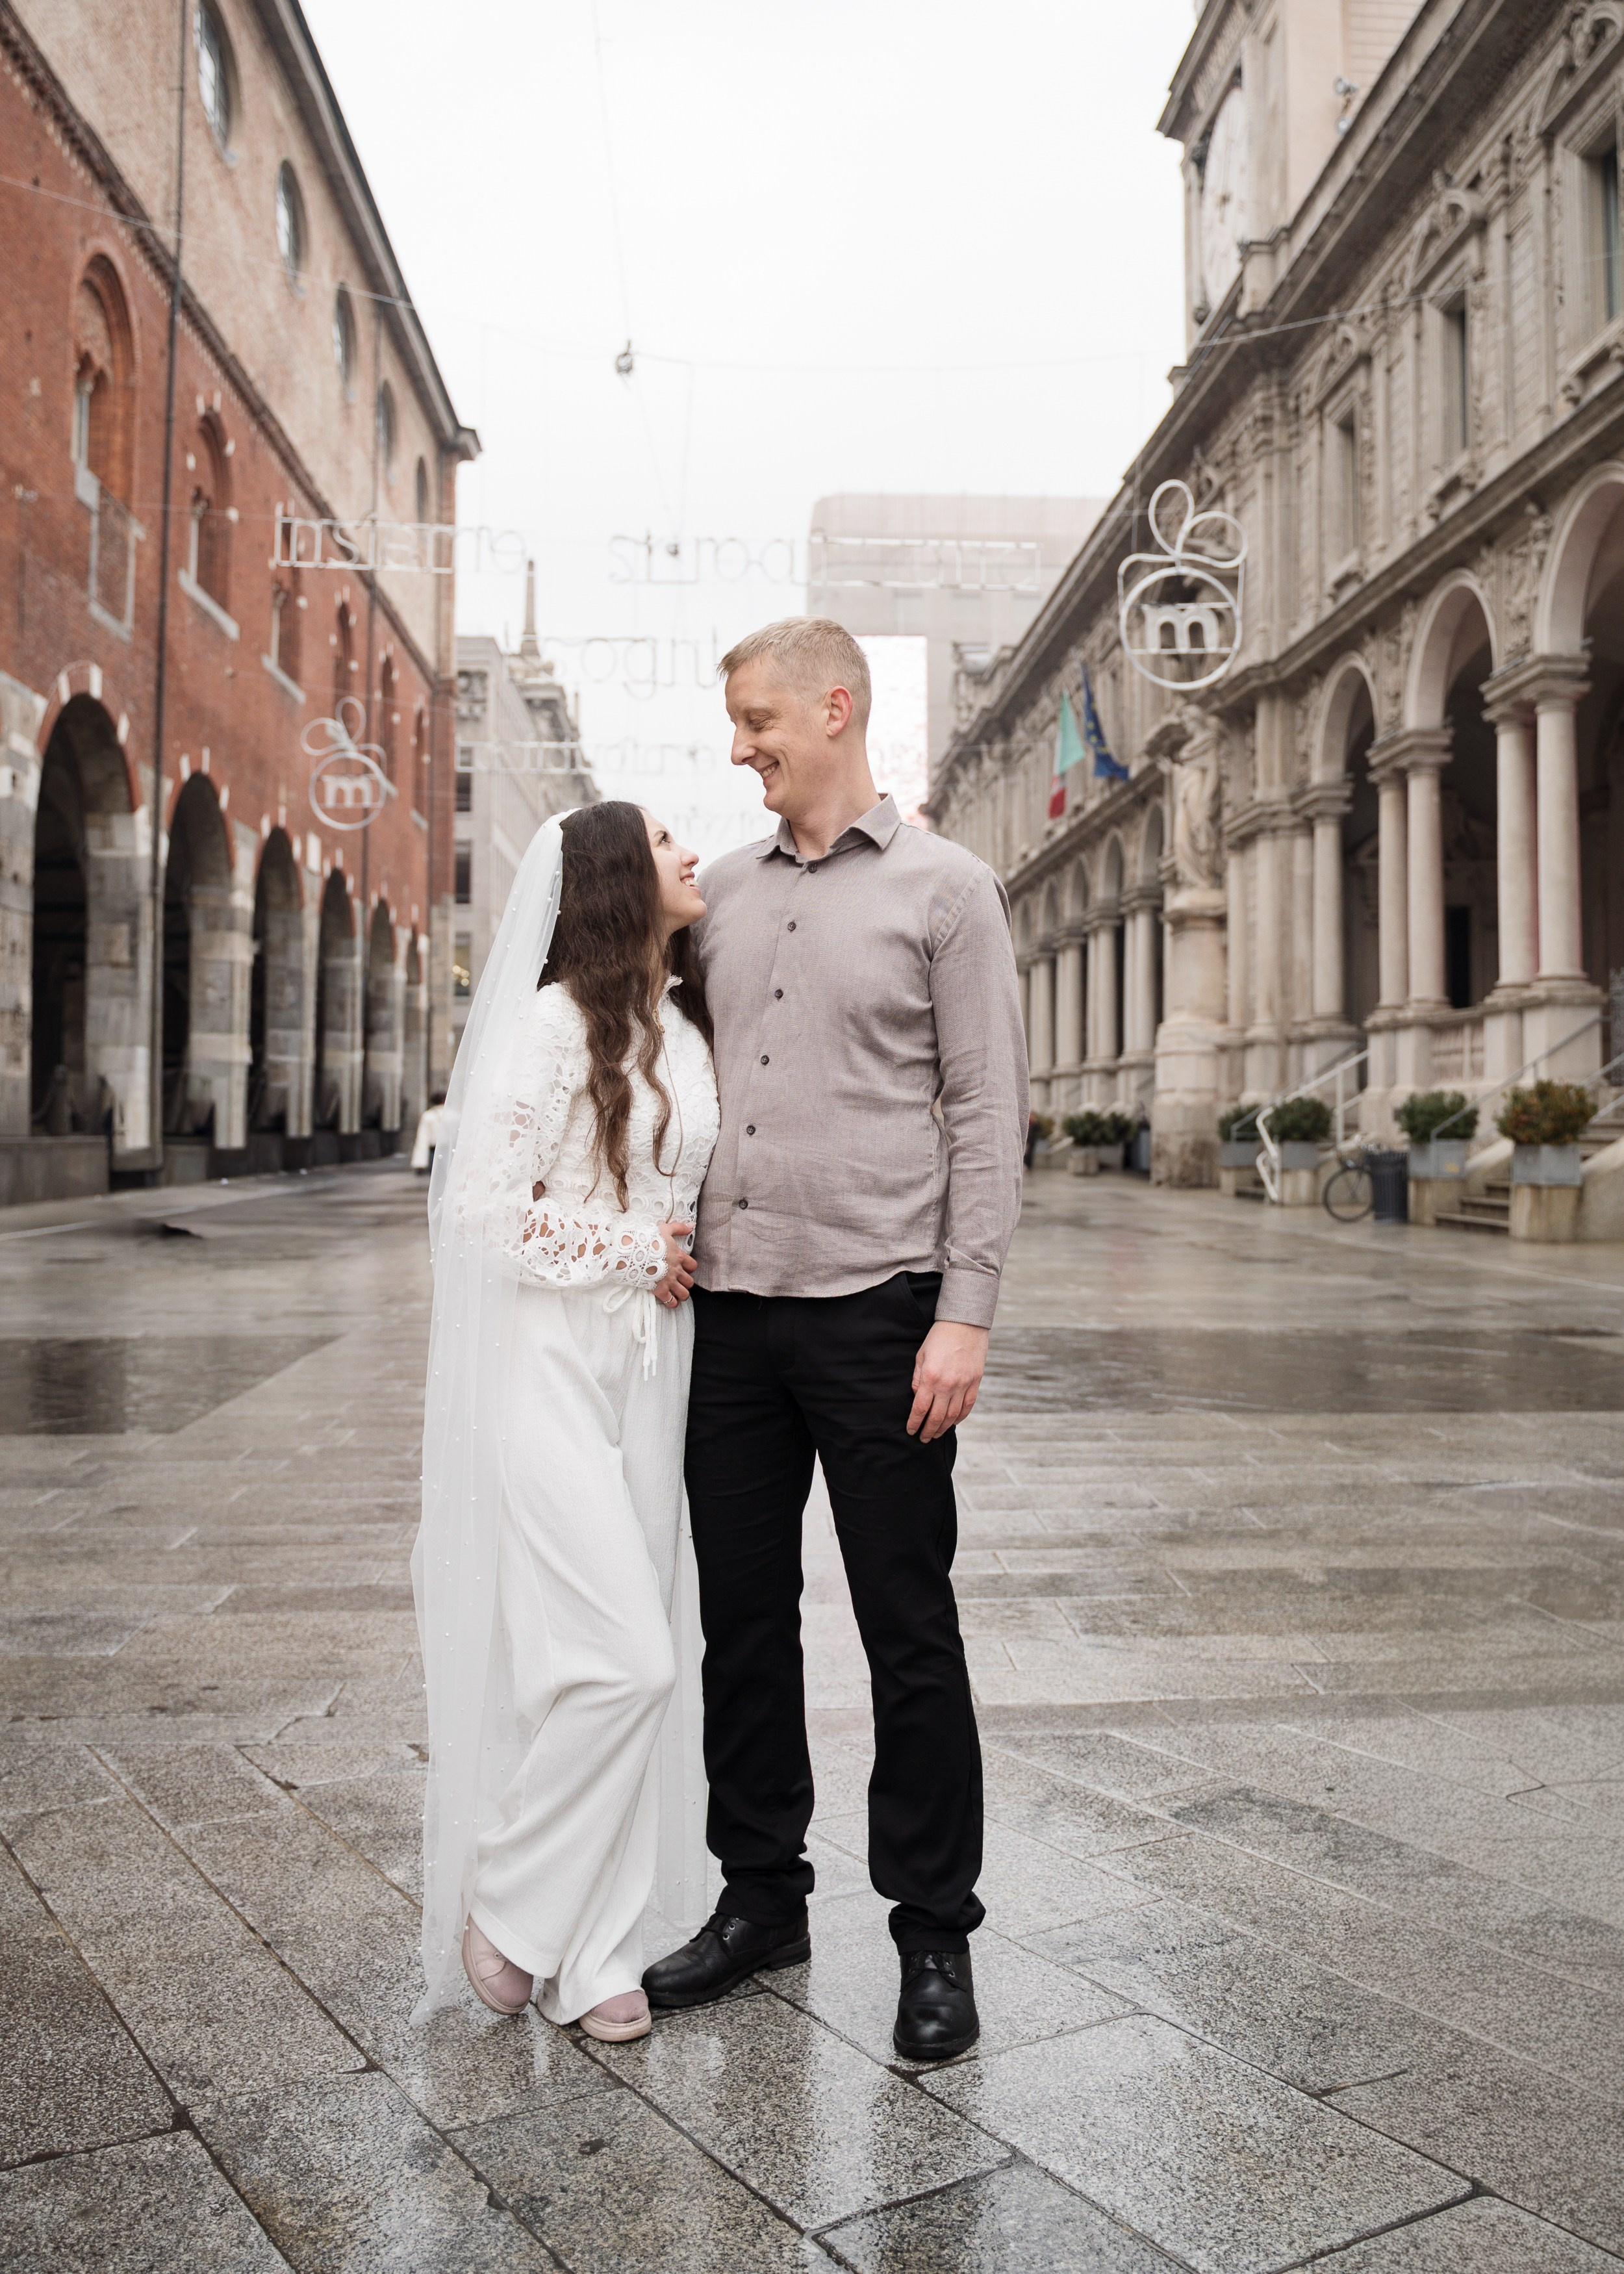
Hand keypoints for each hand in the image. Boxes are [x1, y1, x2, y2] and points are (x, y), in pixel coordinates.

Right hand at [654, 1220, 696, 1307]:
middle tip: (679, 1281)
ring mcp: (669, 1281)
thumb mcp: (665, 1229)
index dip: (689, 1268)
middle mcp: (677, 1271)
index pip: (693, 1266)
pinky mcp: (660, 1290)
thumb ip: (679, 1228)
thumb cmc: (649, 1239)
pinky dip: (672, 1303)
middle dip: (686, 1283)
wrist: (635, 1251)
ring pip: (684, 1294)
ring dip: (681, 1294)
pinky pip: (671, 1302)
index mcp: (679, 1257)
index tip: (683, 1268)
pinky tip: (669, 1301)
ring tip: (676, 1293)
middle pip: (690, 1282)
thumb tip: (692, 1226)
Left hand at [907, 1320, 988, 1442]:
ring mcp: (963, 1385)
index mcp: (930, 1378)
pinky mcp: (975, 1382)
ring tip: (936, 1434)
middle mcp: (947, 1385)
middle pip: (937, 1417)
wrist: (965, 1323)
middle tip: (923, 1439)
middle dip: (928, 1431)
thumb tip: (917, 1398)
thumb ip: (918, 1379)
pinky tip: (953, 1422)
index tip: (911, 1431)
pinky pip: (967, 1406)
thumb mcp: (921, 1356)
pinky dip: (960, 1417)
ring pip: (953, 1416)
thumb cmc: (939, 1337)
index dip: (915, 1423)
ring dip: (943, 1428)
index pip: (920, 1409)